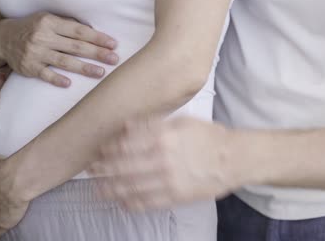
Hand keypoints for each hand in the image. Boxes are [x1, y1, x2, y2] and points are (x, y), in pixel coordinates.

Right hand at [0, 11, 118, 86]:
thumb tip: (93, 32)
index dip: (97, 38)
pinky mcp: (29, 67)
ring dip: (84, 68)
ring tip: (101, 73)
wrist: (2, 39)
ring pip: (64, 61)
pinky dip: (56, 79)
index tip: (113, 44)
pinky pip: (45, 74)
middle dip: (97, 53)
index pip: (78, 31)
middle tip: (114, 59)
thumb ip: (67, 25)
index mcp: (50, 22)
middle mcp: (43, 37)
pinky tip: (69, 84)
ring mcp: (35, 53)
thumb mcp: (47, 20)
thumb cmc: (32, 28)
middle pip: (75, 46)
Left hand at [90, 117, 243, 210]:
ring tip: (98, 189)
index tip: (99, 151)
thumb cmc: (208, 136)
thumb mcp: (181, 121)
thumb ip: (152, 123)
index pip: (126, 144)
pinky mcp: (176, 196)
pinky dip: (131, 203)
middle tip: (91, 170)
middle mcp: (162, 159)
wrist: (234, 158)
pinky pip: (148, 202)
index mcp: (163, 137)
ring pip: (132, 186)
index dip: (108, 149)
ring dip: (111, 188)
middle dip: (103, 169)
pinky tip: (121, 202)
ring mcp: (168, 180)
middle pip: (123, 166)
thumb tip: (126, 125)